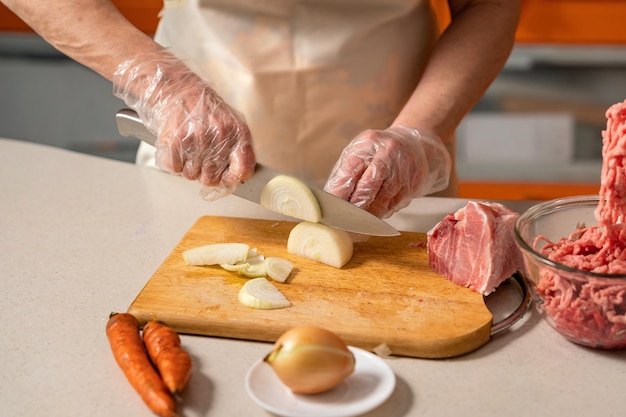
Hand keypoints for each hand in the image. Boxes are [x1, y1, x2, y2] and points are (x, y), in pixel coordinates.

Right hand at [113, 50, 255, 198]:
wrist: (178, 88)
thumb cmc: (204, 108)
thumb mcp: (231, 123)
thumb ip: (238, 148)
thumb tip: (241, 176)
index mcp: (238, 132)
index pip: (243, 169)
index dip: (232, 178)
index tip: (226, 178)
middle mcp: (220, 136)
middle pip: (211, 178)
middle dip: (203, 173)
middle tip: (200, 156)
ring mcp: (197, 138)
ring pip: (191, 175)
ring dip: (187, 166)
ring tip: (188, 147)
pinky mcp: (176, 140)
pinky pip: (174, 168)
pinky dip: (172, 161)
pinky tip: (177, 147)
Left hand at [324, 126, 450, 217]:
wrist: (413, 143)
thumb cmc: (378, 152)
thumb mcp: (359, 154)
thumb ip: (345, 175)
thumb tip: (330, 201)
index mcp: (368, 144)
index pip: (350, 173)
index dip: (340, 195)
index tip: (331, 211)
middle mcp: (387, 153)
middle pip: (368, 188)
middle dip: (354, 209)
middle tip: (344, 223)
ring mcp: (403, 168)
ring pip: (383, 201)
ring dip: (369, 215)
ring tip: (358, 225)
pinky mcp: (414, 183)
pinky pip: (395, 205)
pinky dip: (383, 212)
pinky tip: (376, 214)